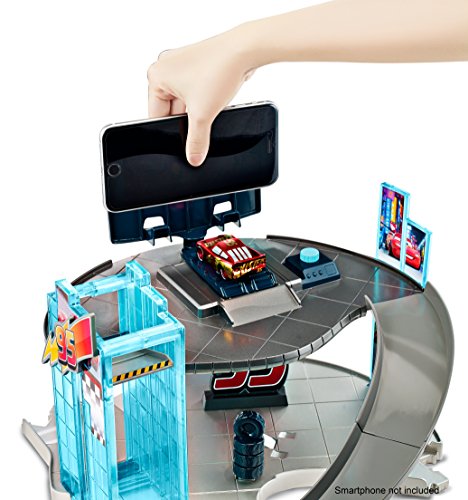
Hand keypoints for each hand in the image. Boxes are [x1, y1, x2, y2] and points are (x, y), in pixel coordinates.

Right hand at [148, 28, 254, 165]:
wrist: (245, 50)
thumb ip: (196, 141)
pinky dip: (204, 100)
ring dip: (197, 110)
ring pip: (185, 101)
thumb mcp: (203, 115)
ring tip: (209, 107)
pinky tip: (214, 100)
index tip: (180, 143)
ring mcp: (182, 65)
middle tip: (200, 122)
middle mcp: (166, 67)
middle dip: (186, 120)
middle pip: (171, 109)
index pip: (156, 115)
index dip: (169, 131)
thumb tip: (193, 158)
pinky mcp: (198, 65)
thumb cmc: (220, 68)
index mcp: (156, 76)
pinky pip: (195, 91)